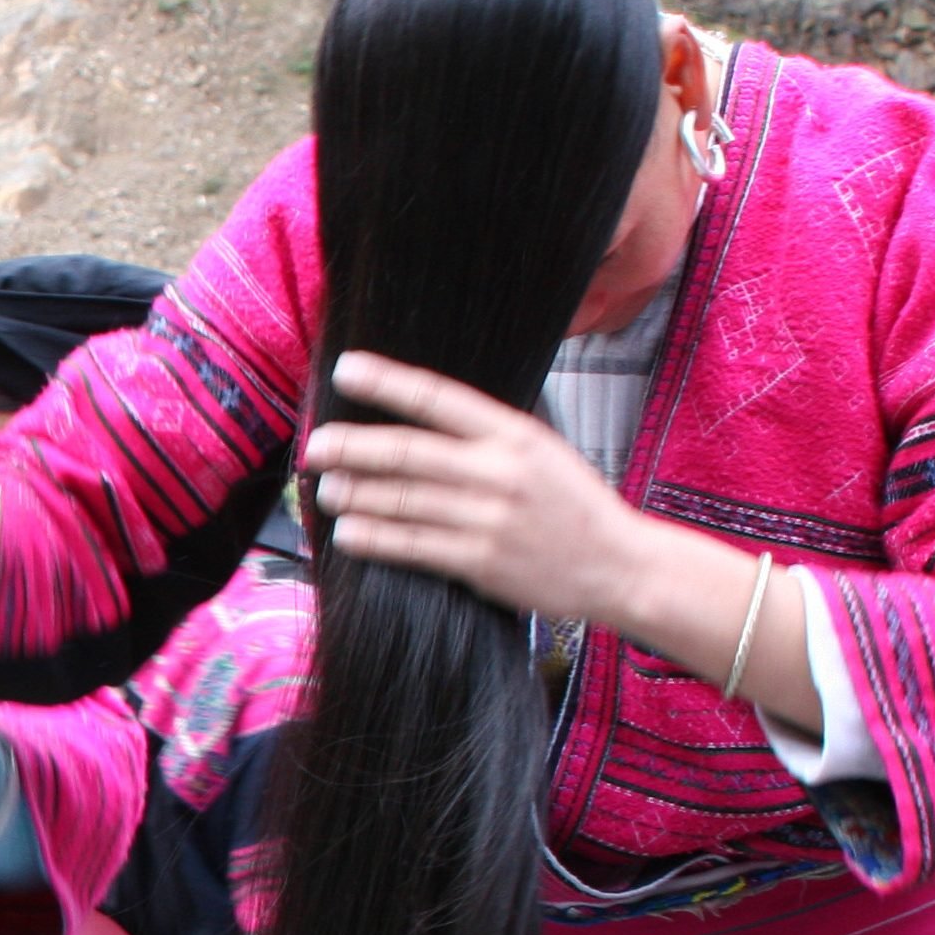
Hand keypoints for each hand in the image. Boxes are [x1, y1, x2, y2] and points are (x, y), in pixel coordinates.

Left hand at [301, 353, 654, 623]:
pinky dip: (373, 538)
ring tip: (326, 488)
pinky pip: (413, 546)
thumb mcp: (540, 451)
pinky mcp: (482, 561)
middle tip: (316, 444)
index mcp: (514, 434)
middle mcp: (500, 471)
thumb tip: (414, 416)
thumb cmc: (571, 505)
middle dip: (353, 447)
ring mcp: (490, 518)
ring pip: (402, 501)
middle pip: (408, 452)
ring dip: (354, 494)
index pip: (438, 398)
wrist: (619, 565)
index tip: (344, 368)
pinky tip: (347, 532)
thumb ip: (484, 435)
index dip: (386, 382)